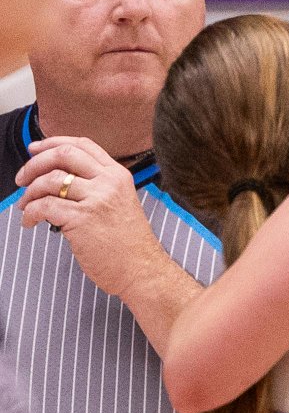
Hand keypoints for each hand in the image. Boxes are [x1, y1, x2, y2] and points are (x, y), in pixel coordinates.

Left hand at [16, 136, 161, 297]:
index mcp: (117, 175)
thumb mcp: (120, 203)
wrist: (142, 270)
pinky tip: (29, 221)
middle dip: (34, 163)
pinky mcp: (82, 219)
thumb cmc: (129, 245)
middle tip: (22, 178)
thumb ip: (97, 187)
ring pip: (49, 180)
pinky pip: (44, 206)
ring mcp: (96, 200)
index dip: (53, 142)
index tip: (35, 149)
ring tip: (25, 205)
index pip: (82, 145)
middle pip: (63, 155)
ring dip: (29, 192)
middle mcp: (108, 183)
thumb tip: (59, 178)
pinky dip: (29, 213)